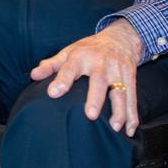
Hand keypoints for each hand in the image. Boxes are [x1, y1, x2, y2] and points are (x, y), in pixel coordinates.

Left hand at [30, 19, 143, 135]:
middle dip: (96, 98)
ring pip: (120, 91)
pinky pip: (132, 97)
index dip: (61, 80)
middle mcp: (100, 63)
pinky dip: (133, 114)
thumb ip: (51, 65)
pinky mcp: (131, 77)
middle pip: (99, 81)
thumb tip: (33, 75)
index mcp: (80, 57)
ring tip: (115, 127)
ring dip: (119, 110)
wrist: (119, 38)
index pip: (69, 69)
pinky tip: (130, 130)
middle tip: (91, 115)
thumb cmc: (87, 49)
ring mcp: (117, 70)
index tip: (53, 93)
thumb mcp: (68, 52)